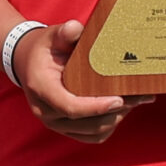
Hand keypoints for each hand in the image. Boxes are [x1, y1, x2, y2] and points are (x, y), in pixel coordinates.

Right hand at [12, 19, 139, 142]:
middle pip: (86, 123)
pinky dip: (109, 125)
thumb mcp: (52, 36)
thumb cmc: (44, 49)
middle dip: (114, 112)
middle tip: (138, 96)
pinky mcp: (65, 128)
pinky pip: (92, 136)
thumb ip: (64, 32)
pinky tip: (122, 110)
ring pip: (92, 132)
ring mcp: (55, 123)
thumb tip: (75, 28)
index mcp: (42, 88)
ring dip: (115, 119)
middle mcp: (46, 111)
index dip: (95, 107)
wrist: (28, 63)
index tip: (119, 100)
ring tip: (134, 101)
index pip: (70, 106)